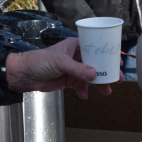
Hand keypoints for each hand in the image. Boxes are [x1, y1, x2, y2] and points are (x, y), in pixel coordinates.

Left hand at [4, 38, 120, 98]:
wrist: (24, 75)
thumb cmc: (39, 61)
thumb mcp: (59, 62)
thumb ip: (76, 69)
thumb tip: (94, 74)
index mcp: (75, 45)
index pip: (95, 47)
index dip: (107, 54)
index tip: (117, 61)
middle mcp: (75, 56)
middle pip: (96, 63)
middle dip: (106, 71)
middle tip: (117, 78)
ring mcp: (72, 69)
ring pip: (90, 76)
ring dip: (98, 83)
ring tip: (106, 91)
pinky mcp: (68, 80)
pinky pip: (81, 85)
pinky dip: (84, 90)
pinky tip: (84, 95)